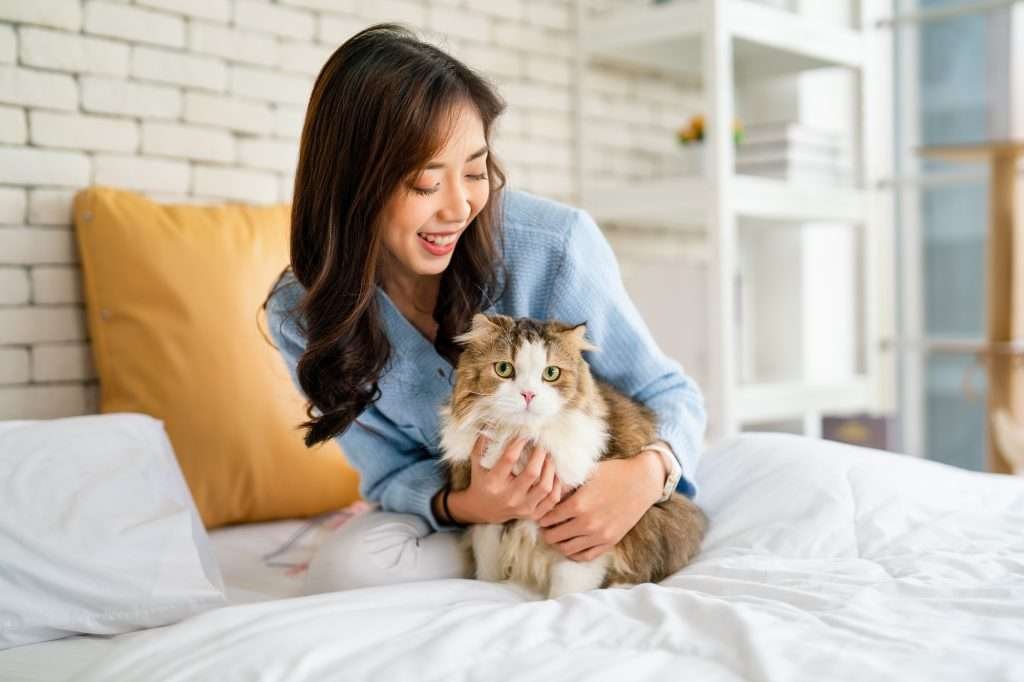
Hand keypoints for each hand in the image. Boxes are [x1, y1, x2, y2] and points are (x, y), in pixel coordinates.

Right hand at [459, 433, 562, 524]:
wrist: (482, 509)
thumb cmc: (482, 480)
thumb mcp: (477, 462)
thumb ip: (483, 444)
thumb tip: (494, 424)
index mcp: (493, 482)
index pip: (509, 459)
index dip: (519, 443)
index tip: (526, 434)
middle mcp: (508, 496)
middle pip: (532, 473)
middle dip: (540, 454)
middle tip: (542, 444)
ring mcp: (521, 507)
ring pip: (545, 487)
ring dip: (551, 468)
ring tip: (550, 457)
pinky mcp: (531, 514)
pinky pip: (552, 500)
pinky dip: (557, 485)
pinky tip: (554, 474)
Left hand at [537, 455, 662, 561]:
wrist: (642, 481)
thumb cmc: (613, 473)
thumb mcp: (586, 474)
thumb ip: (565, 485)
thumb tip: (545, 491)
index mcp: (578, 504)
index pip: (548, 518)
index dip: (541, 516)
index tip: (541, 513)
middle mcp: (587, 523)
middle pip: (553, 537)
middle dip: (546, 531)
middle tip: (546, 525)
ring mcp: (599, 535)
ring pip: (566, 549)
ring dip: (557, 543)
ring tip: (557, 534)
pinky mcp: (610, 542)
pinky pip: (585, 556)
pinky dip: (573, 552)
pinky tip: (571, 543)